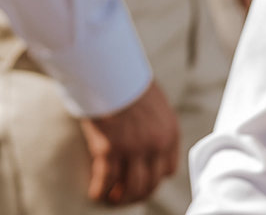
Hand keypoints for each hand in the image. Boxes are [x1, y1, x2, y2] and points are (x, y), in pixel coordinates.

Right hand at [77, 78, 179, 205]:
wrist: (109, 69)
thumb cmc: (127, 79)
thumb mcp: (154, 102)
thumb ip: (155, 123)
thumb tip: (146, 135)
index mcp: (170, 132)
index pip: (168, 170)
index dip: (154, 178)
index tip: (142, 179)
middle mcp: (156, 144)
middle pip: (150, 183)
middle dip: (137, 193)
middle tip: (124, 194)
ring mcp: (134, 149)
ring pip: (131, 187)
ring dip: (121, 196)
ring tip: (110, 197)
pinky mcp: (110, 149)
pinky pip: (106, 180)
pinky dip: (100, 190)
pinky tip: (95, 193)